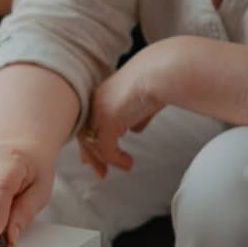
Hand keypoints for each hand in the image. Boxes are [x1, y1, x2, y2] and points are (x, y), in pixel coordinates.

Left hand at [80, 40, 171, 177]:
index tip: (90, 159)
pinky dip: (115, 159)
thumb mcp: (143, 102)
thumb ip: (136, 116)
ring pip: (93, 143)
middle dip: (92, 156)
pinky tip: (129, 164)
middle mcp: (95, 102)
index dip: (89, 142)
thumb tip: (134, 129)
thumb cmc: (159, 83)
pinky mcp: (108, 119)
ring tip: (126, 168)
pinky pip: (106, 147)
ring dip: (106, 161)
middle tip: (101, 173)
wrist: (163, 73)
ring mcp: (99, 111)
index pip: (87, 123)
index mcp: (100, 96)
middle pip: (84, 135)